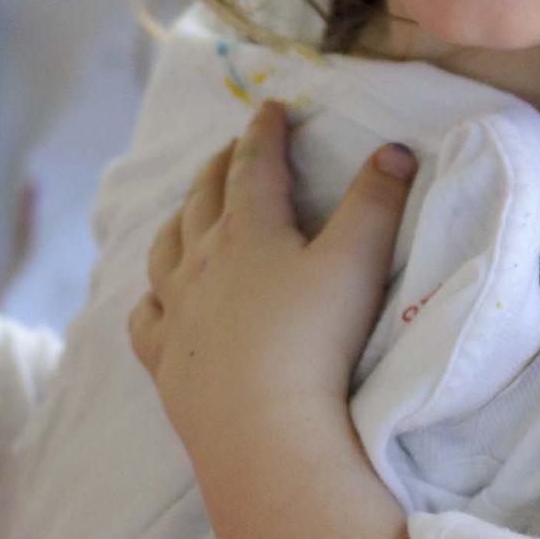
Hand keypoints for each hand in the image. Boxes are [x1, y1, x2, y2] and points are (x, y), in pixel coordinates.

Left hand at [129, 100, 415, 471]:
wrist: (263, 430)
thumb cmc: (315, 342)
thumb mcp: (358, 263)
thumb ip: (377, 202)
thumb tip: (395, 149)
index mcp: (248, 230)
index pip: (254, 165)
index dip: (264, 132)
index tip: (270, 108)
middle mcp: (201, 260)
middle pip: (204, 198)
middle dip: (219, 166)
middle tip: (230, 150)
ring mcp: (175, 310)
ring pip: (165, 250)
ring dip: (179, 220)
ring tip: (188, 210)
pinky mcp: (163, 358)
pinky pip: (145, 317)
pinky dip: (150, 298)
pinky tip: (156, 299)